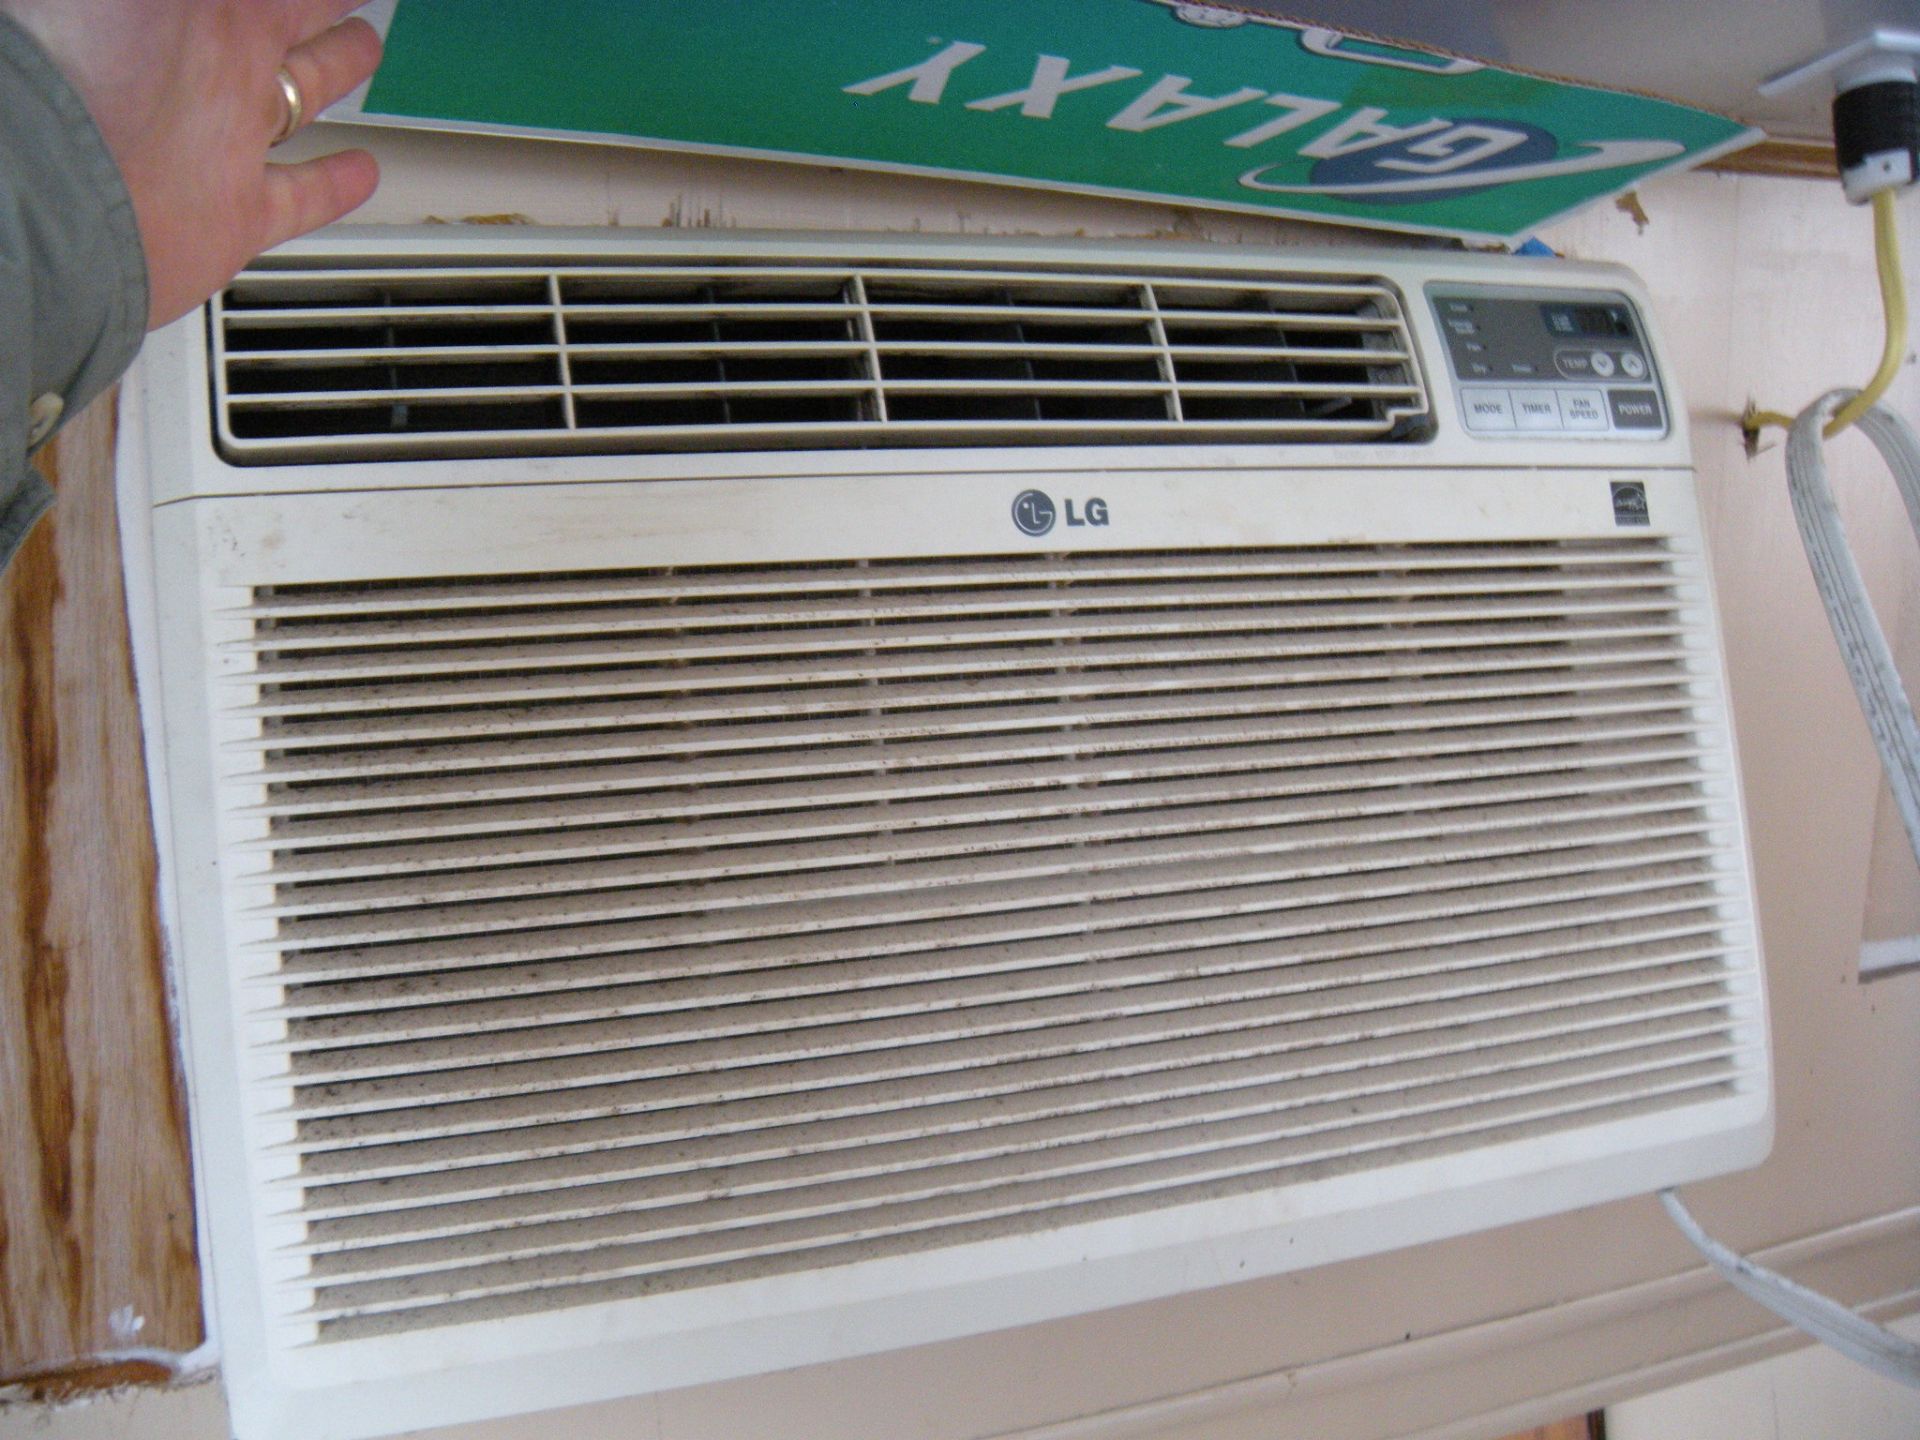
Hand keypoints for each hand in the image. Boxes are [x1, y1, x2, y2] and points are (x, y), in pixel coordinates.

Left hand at [1, 0, 382, 327]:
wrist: (59, 196)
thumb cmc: (91, 63)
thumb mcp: (190, 1)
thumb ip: (222, 1)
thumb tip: (252, 0)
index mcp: (198, 3)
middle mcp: (206, 65)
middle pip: (283, 20)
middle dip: (323, 3)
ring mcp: (217, 140)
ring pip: (293, 99)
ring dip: (331, 72)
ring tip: (363, 50)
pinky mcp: (228, 216)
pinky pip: (296, 197)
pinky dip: (331, 186)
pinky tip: (359, 171)